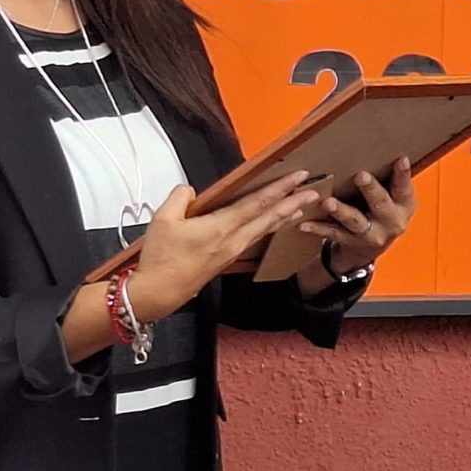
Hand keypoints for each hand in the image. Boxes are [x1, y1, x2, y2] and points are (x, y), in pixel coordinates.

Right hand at [126, 173, 319, 321]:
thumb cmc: (161, 260)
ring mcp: (232, 252)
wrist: (158, 292)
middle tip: (313, 191)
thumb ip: (180, 197)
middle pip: (269, 217)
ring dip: (283, 216)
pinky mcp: (227, 260)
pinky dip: (268, 229)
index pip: (257, 203)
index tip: (297, 177)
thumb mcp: (163, 219)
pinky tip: (270, 227)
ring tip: (300, 208)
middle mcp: (232, 241)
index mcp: (220, 228)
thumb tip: (191, 191)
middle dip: (293, 202)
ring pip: (264, 230)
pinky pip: (254, 240)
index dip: (280, 188)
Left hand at [300, 159, 417, 275]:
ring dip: (341, 211)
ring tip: (329, 203)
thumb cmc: (381, 210)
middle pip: (381, 204)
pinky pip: (333, 234)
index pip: (404, 188)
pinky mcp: (351, 242)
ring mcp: (371, 234)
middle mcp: (391, 222)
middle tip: (361, 176)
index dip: (403, 174)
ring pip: (354, 221)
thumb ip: (387, 176)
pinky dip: (318, 228)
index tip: (401, 159)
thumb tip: (374, 143)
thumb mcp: (392, 196)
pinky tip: (305, 223)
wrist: (370, 248)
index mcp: (404, 206)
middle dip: (371, 189)